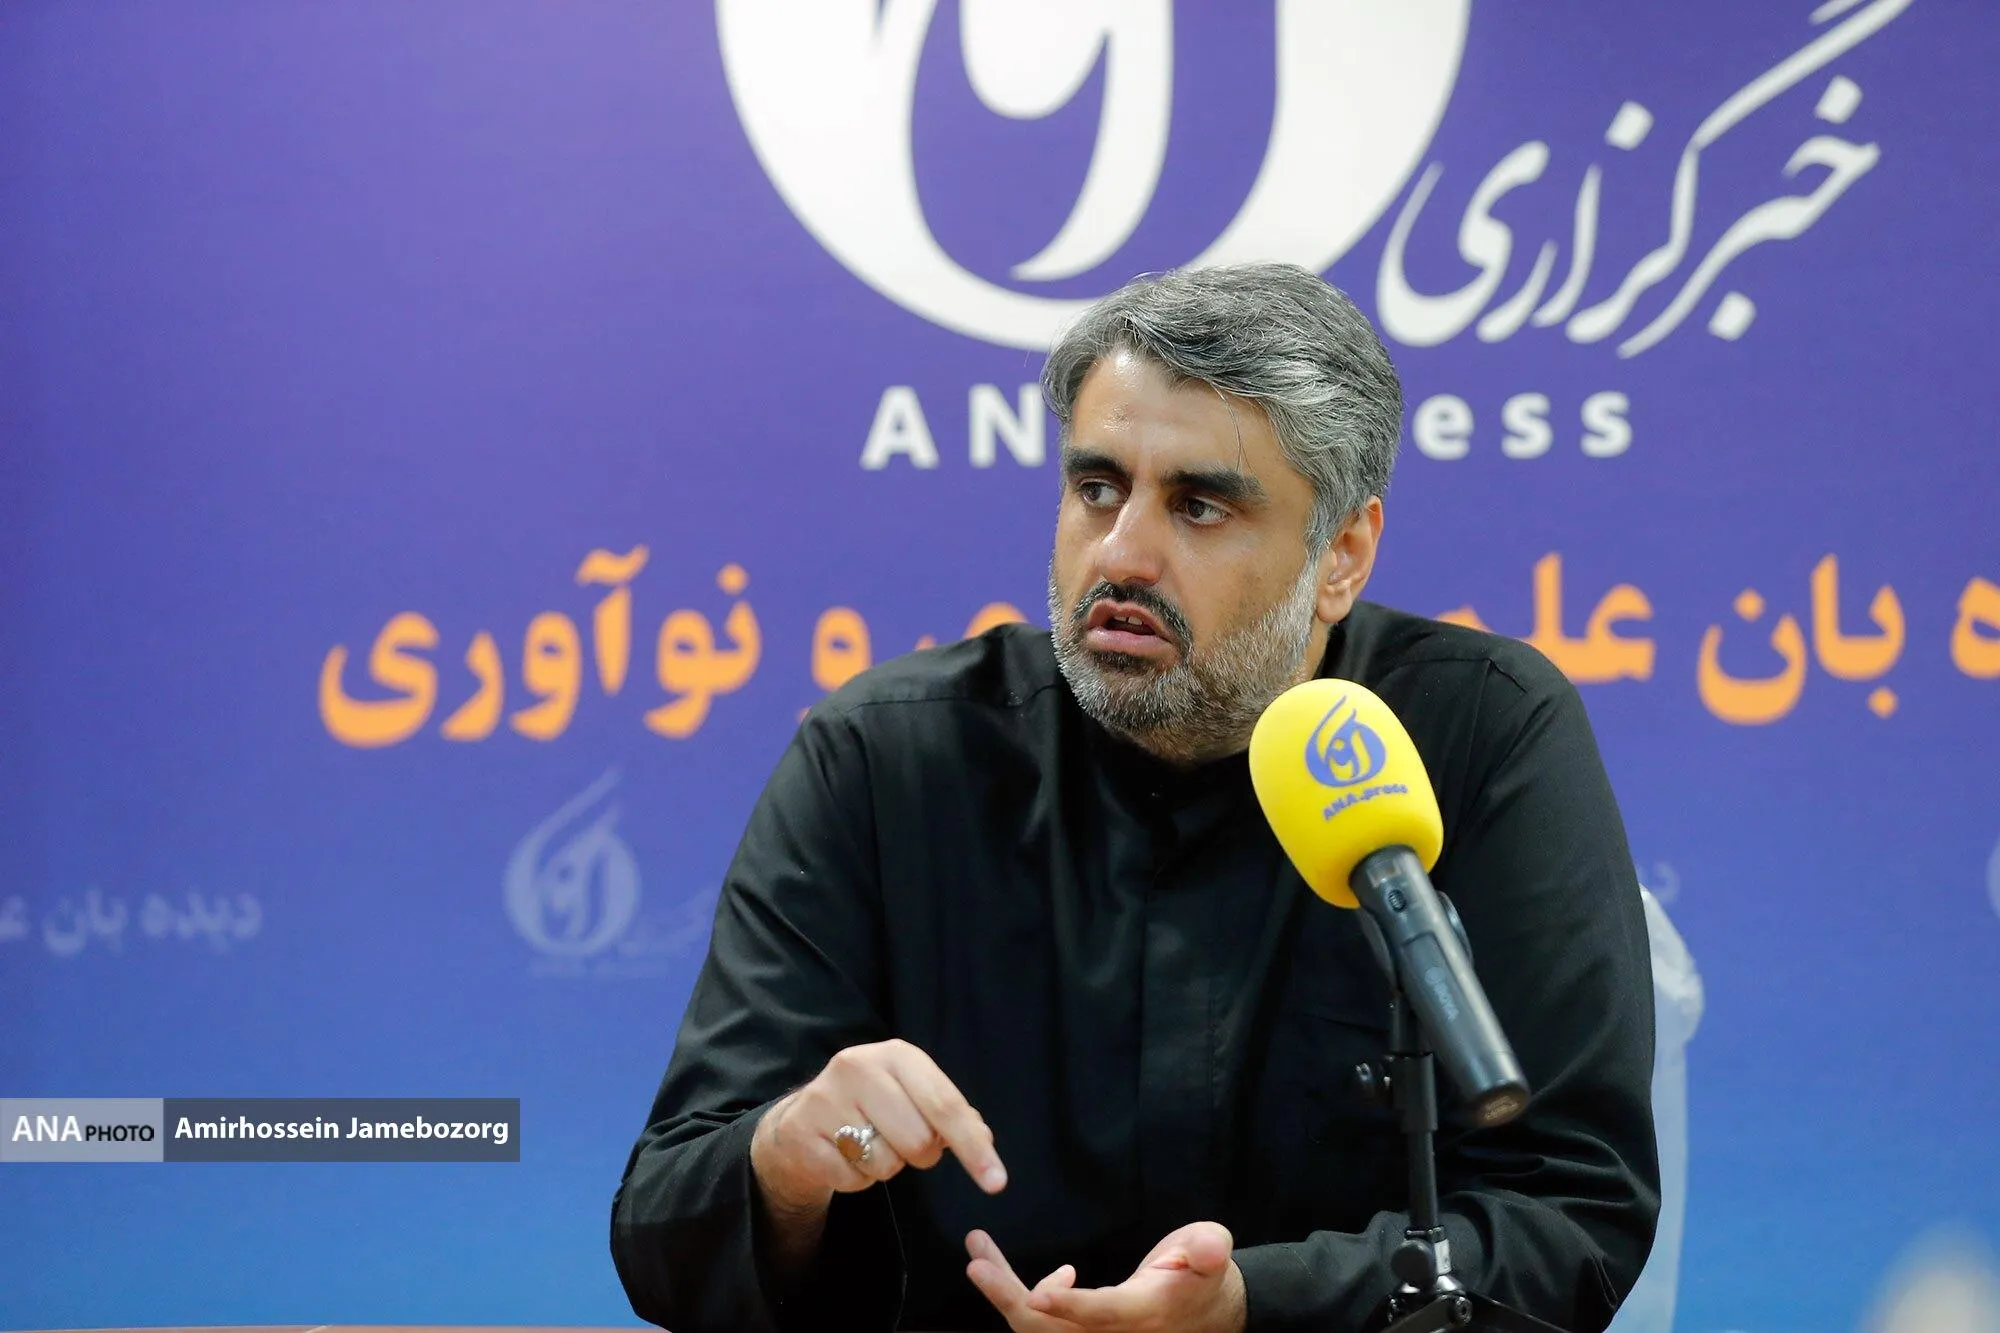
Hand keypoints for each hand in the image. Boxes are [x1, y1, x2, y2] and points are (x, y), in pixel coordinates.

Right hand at [750, 1038, 1007, 1216]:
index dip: (973, 1147)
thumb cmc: (872, 1107)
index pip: (945, 1105)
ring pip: (885, 1163)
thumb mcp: (912, 1096)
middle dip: (919, 1154)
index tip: (996, 1182)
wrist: (802, 1121)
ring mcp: (825, 1098)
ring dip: (884, 1166)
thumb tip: (984, 1137)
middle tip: (898, 1140)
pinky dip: (856, 1179)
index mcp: (896, 1054)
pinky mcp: (802, 1133)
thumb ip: (950, 1114)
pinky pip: (853, 1180)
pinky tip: (842, 1156)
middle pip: (919, 1141)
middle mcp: (858, 1066)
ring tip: (865, 1144)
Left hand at [966, 1223, 1246, 1332]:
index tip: (1035, 1296)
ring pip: (1039, 1330)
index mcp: (1144, 1313)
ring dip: (1005, 1294)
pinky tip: (1027, 1272)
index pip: (1101, 1314)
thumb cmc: (1202, 1273)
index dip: (1068, 1307)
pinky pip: (1041, 1324)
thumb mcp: (1211, 1250)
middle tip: (978, 1264)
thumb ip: (1208, 1249)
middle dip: (1010, 1300)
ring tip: (980, 1252)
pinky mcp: (1079, 1332)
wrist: (1205, 1310)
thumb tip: (1210, 1249)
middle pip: (1052, 1332)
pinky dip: (1022, 1299)